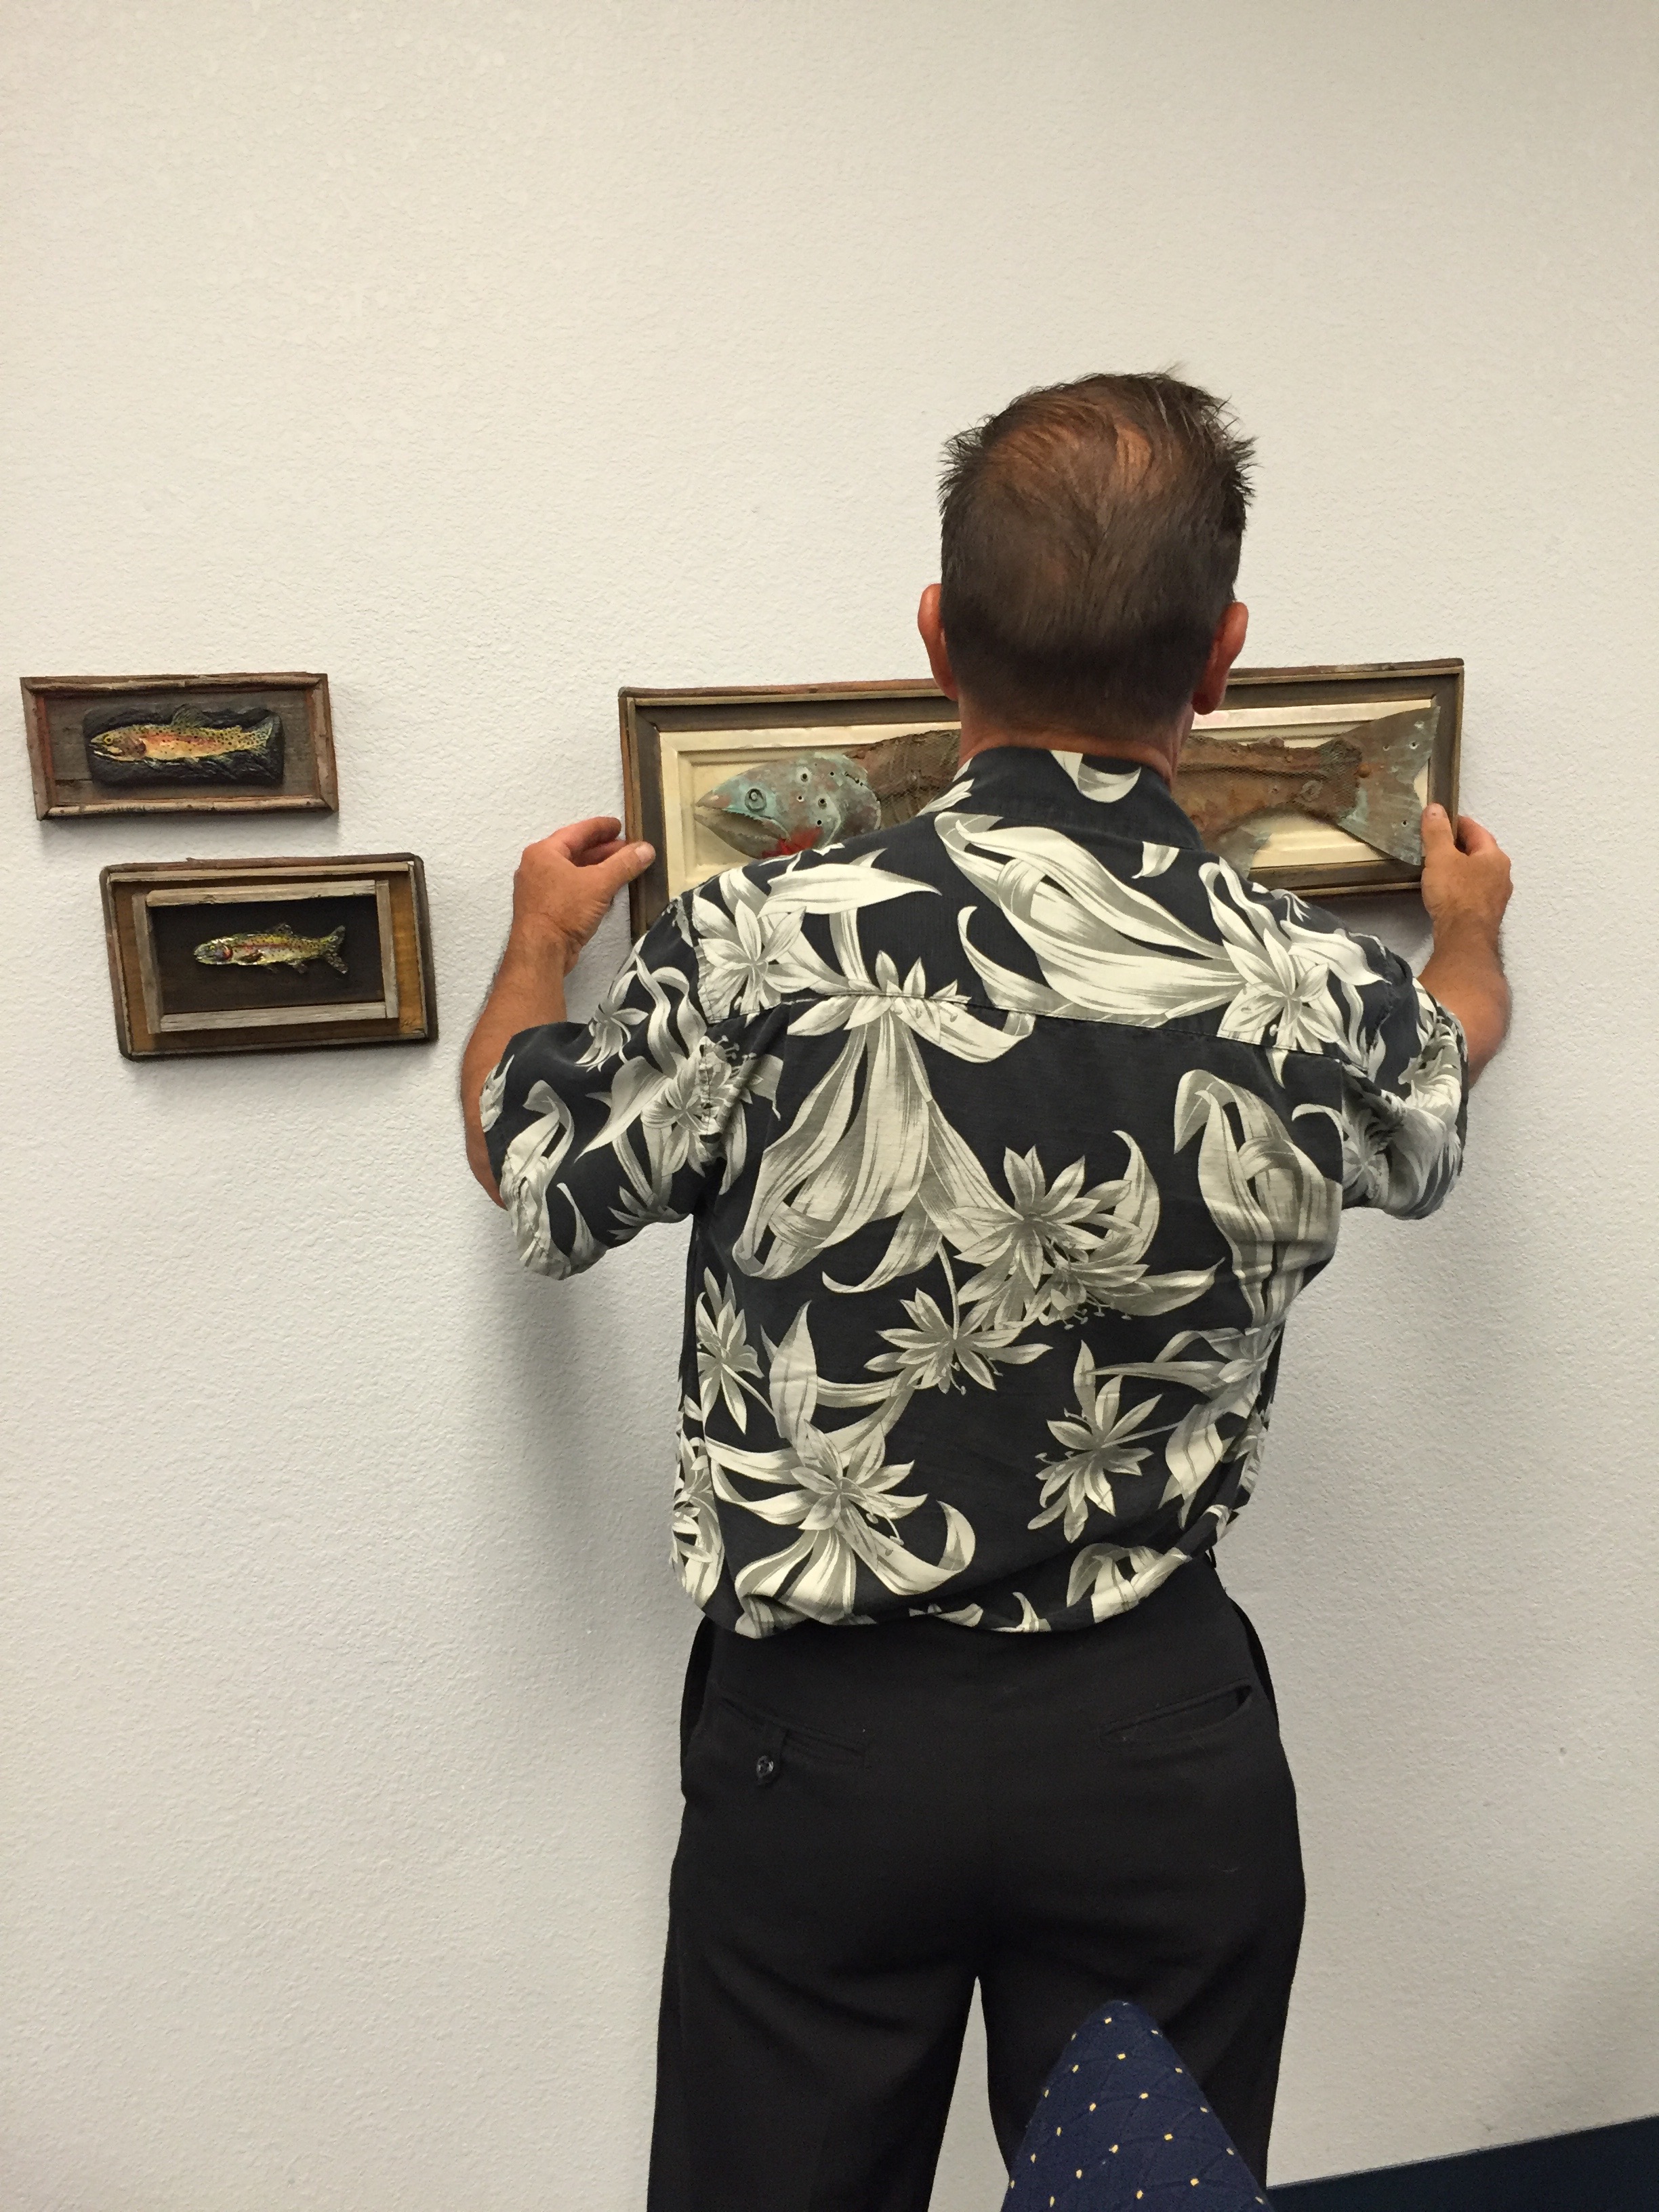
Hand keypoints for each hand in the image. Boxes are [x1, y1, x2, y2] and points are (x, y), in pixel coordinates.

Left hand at [509, 817, 655, 973]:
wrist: (540, 952)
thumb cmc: (564, 911)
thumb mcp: (599, 883)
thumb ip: (624, 864)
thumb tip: (647, 849)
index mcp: (544, 852)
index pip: (577, 831)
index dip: (601, 827)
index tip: (619, 826)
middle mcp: (537, 867)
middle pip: (575, 851)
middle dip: (602, 850)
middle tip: (627, 848)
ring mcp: (539, 889)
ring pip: (573, 871)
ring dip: (597, 869)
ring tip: (622, 867)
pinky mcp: (545, 909)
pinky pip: (570, 889)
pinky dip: (588, 885)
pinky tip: (606, 890)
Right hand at [1420, 805, 1511, 943]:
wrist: (1464, 938)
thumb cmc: (1455, 894)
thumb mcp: (1440, 857)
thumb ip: (1437, 832)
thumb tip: (1435, 809)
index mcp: (1494, 855)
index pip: (1476, 830)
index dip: (1457, 823)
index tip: (1440, 821)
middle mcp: (1502, 873)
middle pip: (1479, 852)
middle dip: (1459, 846)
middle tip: (1437, 844)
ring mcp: (1497, 895)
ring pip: (1478, 873)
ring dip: (1462, 868)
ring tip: (1439, 868)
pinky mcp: (1487, 913)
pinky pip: (1474, 892)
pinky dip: (1462, 887)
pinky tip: (1448, 893)